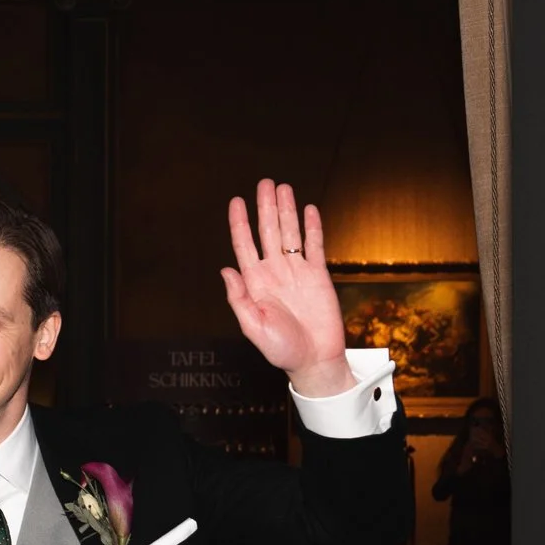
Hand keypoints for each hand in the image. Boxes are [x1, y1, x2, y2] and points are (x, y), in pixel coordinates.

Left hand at [222, 179, 352, 396]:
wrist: (314, 361)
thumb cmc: (281, 349)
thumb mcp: (253, 326)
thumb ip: (239, 298)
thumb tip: (226, 269)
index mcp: (255, 283)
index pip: (244, 246)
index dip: (240, 223)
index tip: (236, 202)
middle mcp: (274, 272)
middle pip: (267, 232)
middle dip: (265, 207)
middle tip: (264, 183)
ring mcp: (297, 272)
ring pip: (290, 234)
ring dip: (286, 211)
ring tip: (284, 187)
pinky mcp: (318, 276)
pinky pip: (314, 246)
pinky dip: (312, 228)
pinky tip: (308, 209)